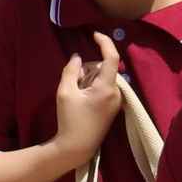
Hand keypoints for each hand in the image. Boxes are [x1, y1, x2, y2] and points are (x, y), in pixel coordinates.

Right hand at [51, 35, 122, 156]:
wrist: (77, 147)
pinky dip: (92, 88)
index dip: (104, 42)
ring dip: (89, 80)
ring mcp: (116, 101)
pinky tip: (83, 102)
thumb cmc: (70, 120)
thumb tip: (78, 57)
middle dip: (88, 70)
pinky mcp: (113, 107)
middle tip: (74, 85)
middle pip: (103, 68)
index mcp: (107, 88)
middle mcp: (117, 93)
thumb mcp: (65, 92)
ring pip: (103, 78)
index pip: (112, 57)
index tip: (94, 34)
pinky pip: (104, 88)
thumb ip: (71, 70)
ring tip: (77, 97)